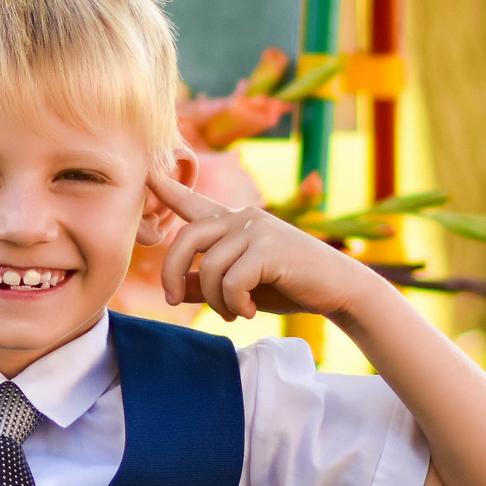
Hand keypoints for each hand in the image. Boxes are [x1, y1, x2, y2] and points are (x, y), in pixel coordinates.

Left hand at [148, 170, 380, 320]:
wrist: (337, 290)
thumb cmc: (289, 285)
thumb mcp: (241, 286)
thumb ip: (207, 284)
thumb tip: (175, 291)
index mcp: (233, 223)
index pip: (194, 203)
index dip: (169, 189)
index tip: (147, 173)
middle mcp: (242, 218)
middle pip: (186, 239)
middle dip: (172, 272)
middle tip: (173, 300)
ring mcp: (256, 229)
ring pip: (210, 268)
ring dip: (216, 301)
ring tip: (234, 312)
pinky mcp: (269, 248)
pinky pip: (232, 282)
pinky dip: (235, 304)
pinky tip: (249, 311)